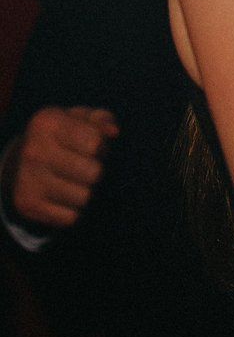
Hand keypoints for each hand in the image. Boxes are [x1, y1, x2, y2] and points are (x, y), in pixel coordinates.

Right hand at [5, 105, 117, 228]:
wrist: (19, 163)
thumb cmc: (62, 137)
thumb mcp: (79, 119)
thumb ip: (101, 119)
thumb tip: (113, 131)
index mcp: (48, 123)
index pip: (95, 142)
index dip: (100, 146)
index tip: (90, 146)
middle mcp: (34, 151)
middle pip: (93, 173)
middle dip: (94, 170)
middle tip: (82, 166)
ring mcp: (28, 179)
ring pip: (83, 197)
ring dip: (84, 191)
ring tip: (71, 181)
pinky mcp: (27, 204)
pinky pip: (70, 217)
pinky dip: (72, 210)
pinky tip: (61, 197)